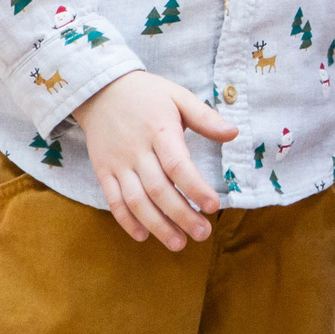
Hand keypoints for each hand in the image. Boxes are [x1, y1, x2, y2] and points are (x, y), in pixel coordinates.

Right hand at [71, 70, 238, 250]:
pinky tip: (143, 235)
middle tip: (203, 234)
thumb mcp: (178, 96)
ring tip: (178, 244)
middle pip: (159, 189)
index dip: (195, 188)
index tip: (213, 206)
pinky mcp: (103, 171)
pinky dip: (126, 220)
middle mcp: (137, 150)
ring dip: (157, 225)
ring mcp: (118, 163)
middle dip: (181, 215)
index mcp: (159, 130)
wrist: (100, 89)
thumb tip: (234, 133)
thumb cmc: (147, 94)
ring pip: (136, 200)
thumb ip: (205, 117)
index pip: (178, 165)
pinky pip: (113, 200)